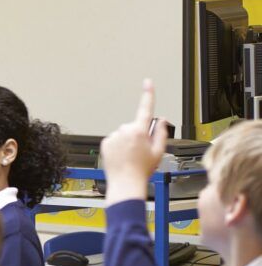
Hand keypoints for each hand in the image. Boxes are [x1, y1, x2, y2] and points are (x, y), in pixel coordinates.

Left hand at [100, 79, 168, 204]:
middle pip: (135, 127)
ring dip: (127, 142)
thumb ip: (161, 133)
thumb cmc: (142, 170)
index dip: (148, 94)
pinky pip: (114, 140)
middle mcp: (124, 130)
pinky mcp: (105, 142)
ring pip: (123, 134)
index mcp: (139, 131)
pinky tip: (121, 157)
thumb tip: (160, 120)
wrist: (125, 183)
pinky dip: (118, 146)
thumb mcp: (159, 151)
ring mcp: (113, 136)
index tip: (148, 82)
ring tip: (130, 157)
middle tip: (141, 152)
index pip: (145, 108)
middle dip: (138, 135)